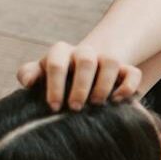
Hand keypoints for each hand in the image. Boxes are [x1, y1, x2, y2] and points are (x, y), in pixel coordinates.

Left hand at [17, 41, 142, 110]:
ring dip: (103, 85)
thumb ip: (29, 73)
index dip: (55, 85)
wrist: (84, 70)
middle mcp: (84, 52)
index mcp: (61, 52)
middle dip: (80, 86)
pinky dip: (127, 87)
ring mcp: (106, 59)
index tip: (54, 107)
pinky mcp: (125, 69)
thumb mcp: (41, 74)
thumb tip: (27, 82)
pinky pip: (133, 73)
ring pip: (111, 62)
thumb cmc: (57, 78)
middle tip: (75, 107)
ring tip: (95, 104)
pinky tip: (117, 101)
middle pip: (85, 60)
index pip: (56, 62)